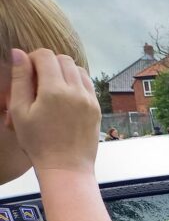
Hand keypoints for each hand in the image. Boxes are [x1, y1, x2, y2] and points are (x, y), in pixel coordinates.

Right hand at [7, 48, 100, 174]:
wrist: (66, 167)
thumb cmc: (39, 143)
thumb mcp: (20, 111)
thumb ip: (19, 79)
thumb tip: (18, 53)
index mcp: (54, 90)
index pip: (45, 56)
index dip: (32, 59)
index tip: (27, 72)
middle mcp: (76, 92)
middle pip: (63, 59)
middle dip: (49, 63)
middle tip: (38, 81)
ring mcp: (89, 100)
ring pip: (78, 70)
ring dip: (64, 71)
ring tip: (52, 88)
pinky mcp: (97, 108)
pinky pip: (88, 85)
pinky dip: (77, 83)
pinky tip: (66, 97)